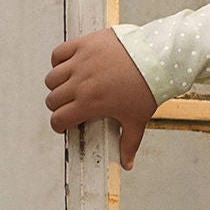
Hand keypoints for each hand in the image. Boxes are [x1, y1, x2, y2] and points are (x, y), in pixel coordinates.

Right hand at [45, 27, 157, 169]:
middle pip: (52, 99)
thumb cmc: (148, 88)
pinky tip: (69, 67)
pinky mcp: (83, 44)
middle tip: (70, 107)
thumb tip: (127, 165)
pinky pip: (58, 53)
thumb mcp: (138, 119)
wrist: (157, 58)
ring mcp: (80, 62)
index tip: (64, 125)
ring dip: (57, 86)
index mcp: (90, 102)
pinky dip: (59, 61)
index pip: (58, 118)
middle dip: (59, 107)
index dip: (59, 126)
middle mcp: (80, 82)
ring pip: (52, 78)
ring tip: (69, 88)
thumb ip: (129, 144)